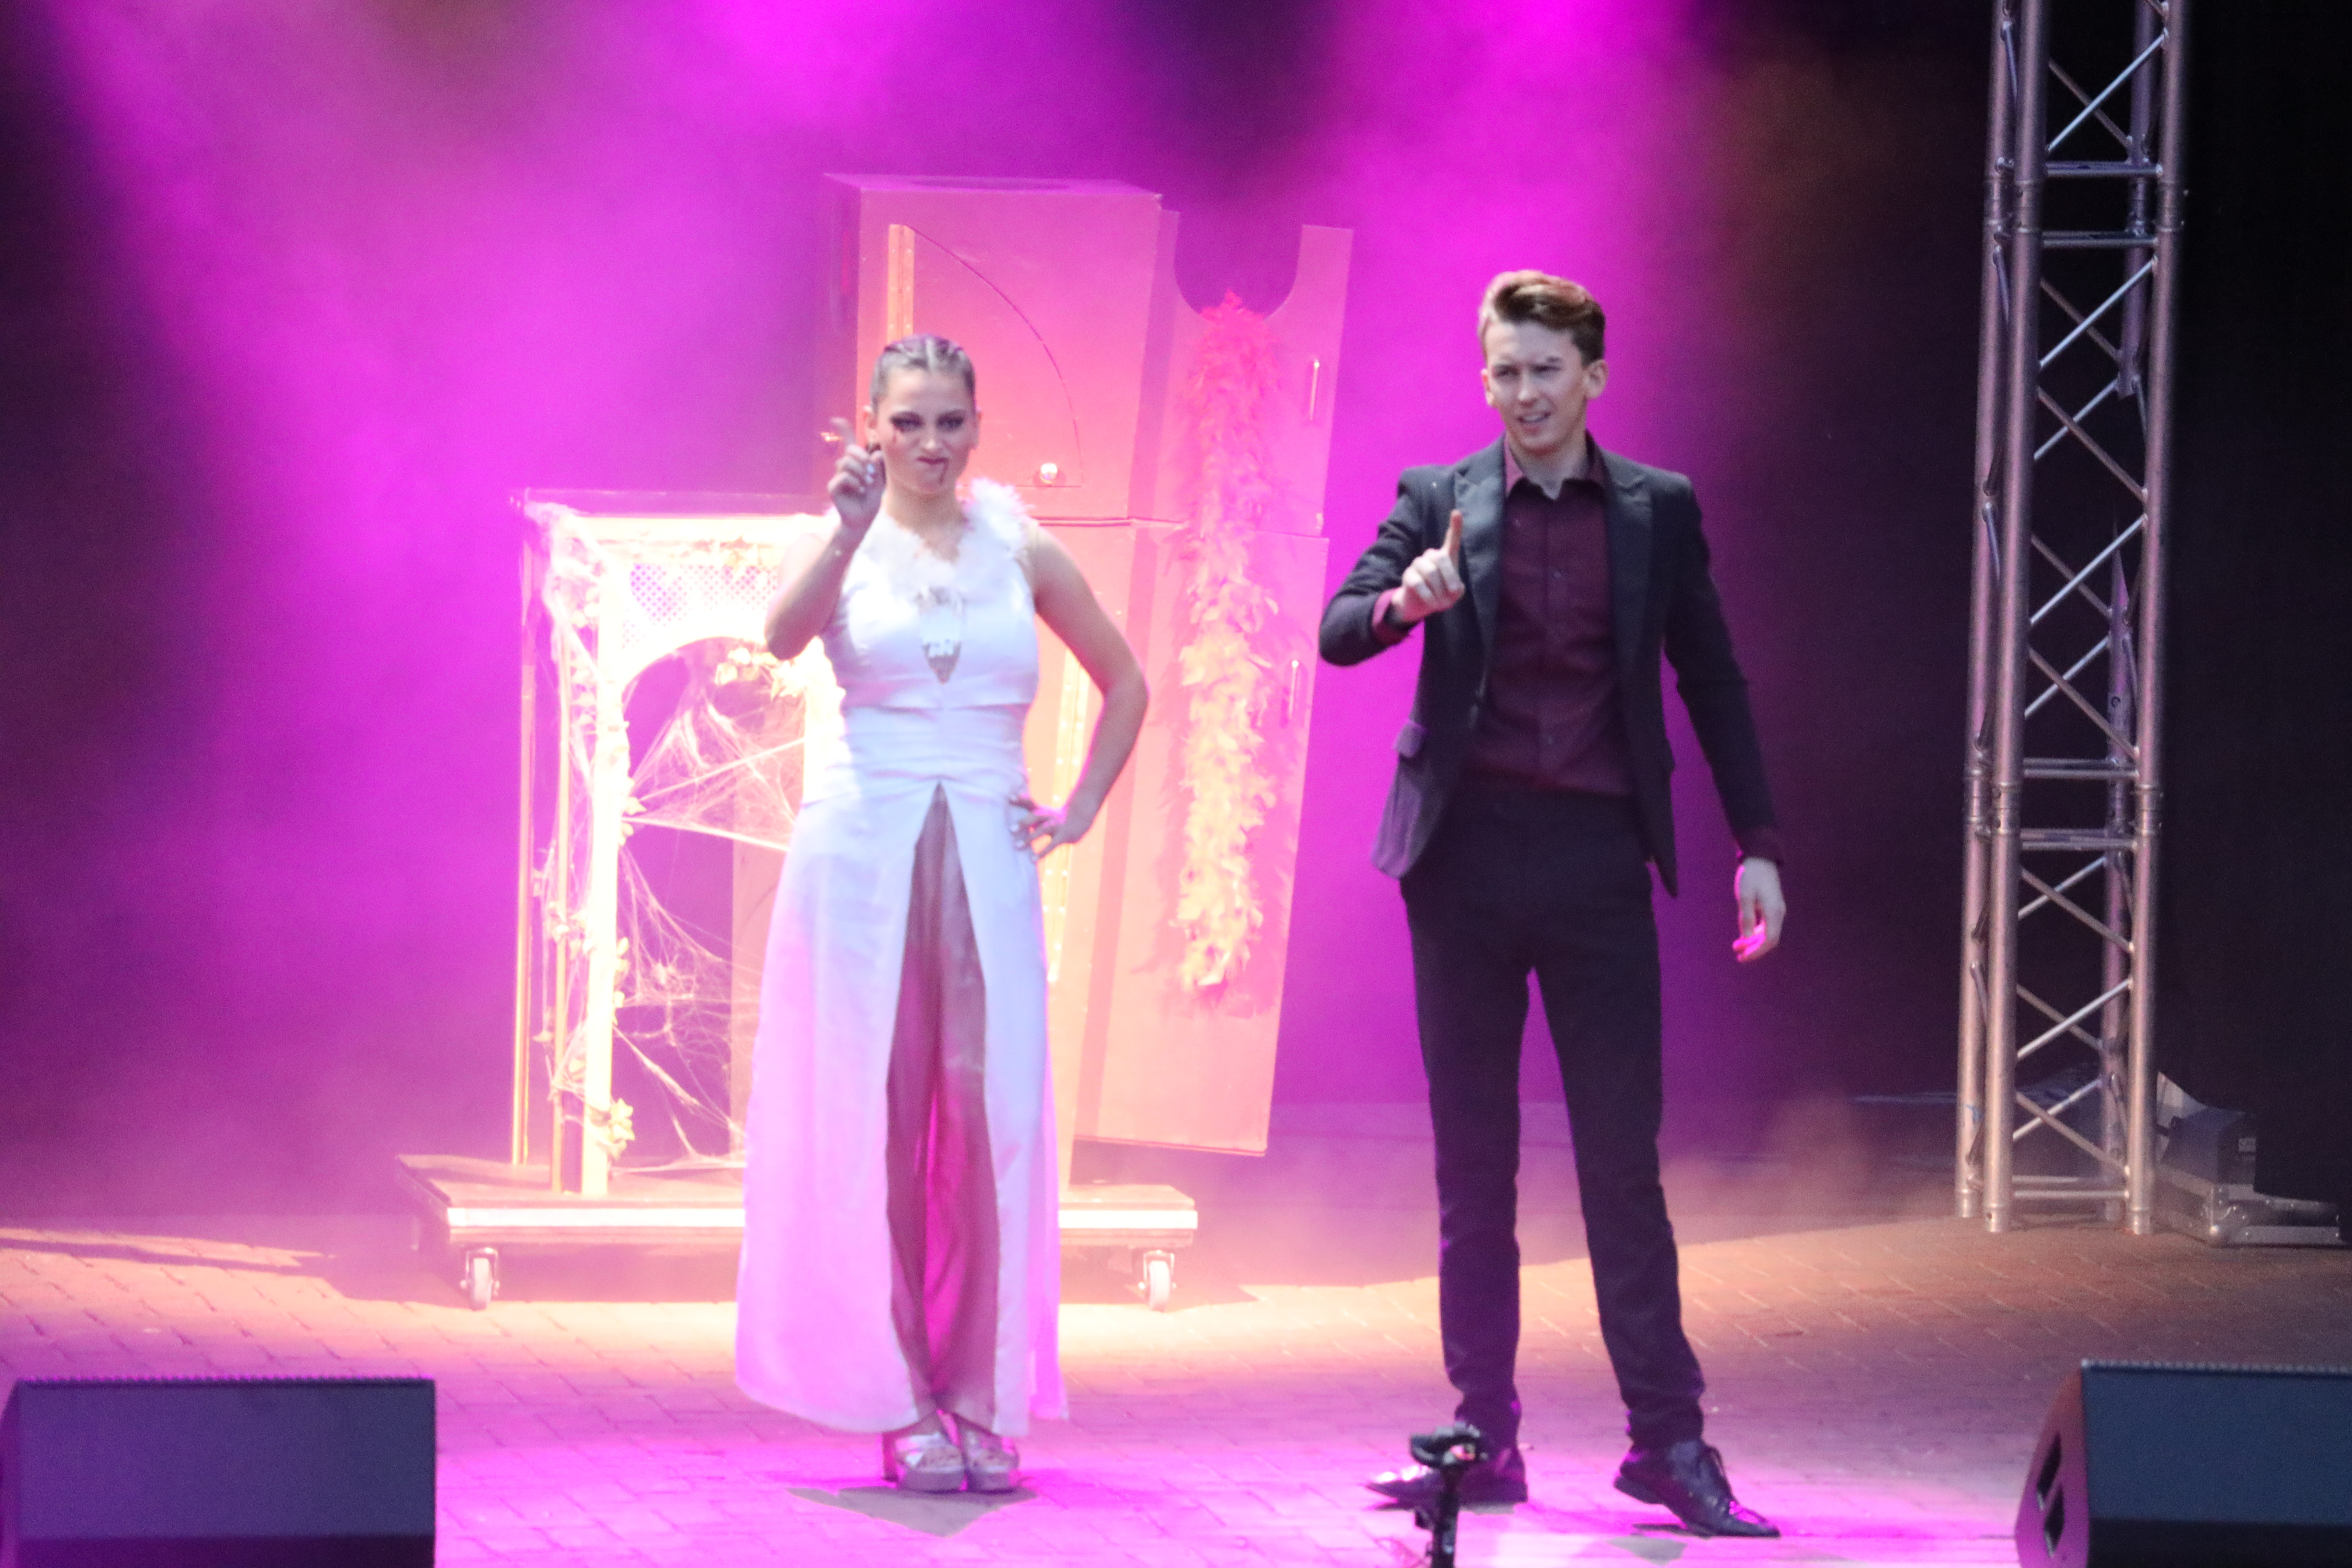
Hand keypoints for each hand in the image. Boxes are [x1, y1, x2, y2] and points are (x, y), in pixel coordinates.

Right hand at [826, 416, 883, 534]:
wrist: (863, 519)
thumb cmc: (870, 500)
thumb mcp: (879, 482)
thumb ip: (878, 468)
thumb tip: (876, 453)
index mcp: (856, 463)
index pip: (848, 443)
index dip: (843, 430)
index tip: (835, 420)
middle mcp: (845, 467)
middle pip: (850, 450)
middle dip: (862, 457)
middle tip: (871, 472)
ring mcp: (838, 477)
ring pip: (847, 463)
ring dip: (861, 473)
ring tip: (866, 485)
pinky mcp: (833, 487)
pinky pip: (843, 477)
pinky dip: (854, 482)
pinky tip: (859, 490)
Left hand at [1011, 793, 1096, 858]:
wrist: (1079, 819)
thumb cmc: (1053, 817)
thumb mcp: (1041, 811)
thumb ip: (1026, 805)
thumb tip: (1010, 797)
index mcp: (1042, 810)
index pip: (1030, 803)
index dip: (1021, 800)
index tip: (1011, 798)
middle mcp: (1049, 816)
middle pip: (1036, 816)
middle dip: (1024, 822)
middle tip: (1011, 830)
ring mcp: (1057, 826)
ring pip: (1043, 830)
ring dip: (1031, 838)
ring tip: (1016, 846)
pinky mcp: (1063, 836)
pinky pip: (1052, 845)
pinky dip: (1042, 853)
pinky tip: (1032, 859)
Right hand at [1393, 509, 1466, 624]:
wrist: (1419, 606)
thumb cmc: (1440, 595)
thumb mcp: (1454, 594)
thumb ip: (1457, 589)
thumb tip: (1453, 588)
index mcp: (1445, 557)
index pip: (1451, 539)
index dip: (1455, 526)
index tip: (1456, 512)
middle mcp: (1431, 557)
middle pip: (1441, 558)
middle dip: (1450, 577)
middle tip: (1454, 593)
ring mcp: (1418, 564)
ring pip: (1430, 572)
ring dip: (1439, 591)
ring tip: (1442, 604)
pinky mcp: (1408, 576)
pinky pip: (1419, 584)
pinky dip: (1429, 597)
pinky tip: (1432, 604)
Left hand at [1733, 857, 1784, 961]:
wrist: (1760, 859)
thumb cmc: (1751, 876)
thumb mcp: (1745, 897)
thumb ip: (1746, 918)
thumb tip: (1745, 938)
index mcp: (1773, 912)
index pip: (1769, 940)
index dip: (1757, 951)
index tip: (1743, 957)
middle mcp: (1778, 914)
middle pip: (1770, 940)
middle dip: (1755, 950)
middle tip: (1738, 956)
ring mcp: (1776, 911)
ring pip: (1768, 934)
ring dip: (1754, 942)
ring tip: (1738, 947)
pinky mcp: (1772, 908)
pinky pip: (1766, 926)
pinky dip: (1756, 933)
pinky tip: (1744, 936)